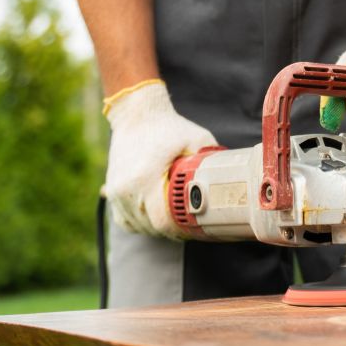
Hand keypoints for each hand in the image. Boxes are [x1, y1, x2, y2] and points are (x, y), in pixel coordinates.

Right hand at [104, 80, 216, 237]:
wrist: (136, 114)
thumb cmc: (168, 126)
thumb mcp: (196, 139)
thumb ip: (211, 159)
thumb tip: (233, 175)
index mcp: (146, 178)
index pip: (162, 221)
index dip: (180, 230)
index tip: (194, 229)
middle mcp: (127, 188)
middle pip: (150, 226)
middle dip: (171, 231)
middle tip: (191, 228)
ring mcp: (116, 191)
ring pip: (136, 225)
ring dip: (156, 228)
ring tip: (176, 224)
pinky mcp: (112, 190)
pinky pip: (123, 219)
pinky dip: (139, 223)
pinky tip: (155, 219)